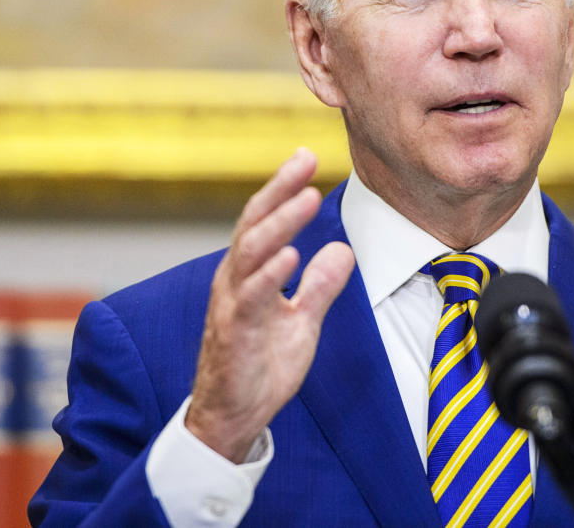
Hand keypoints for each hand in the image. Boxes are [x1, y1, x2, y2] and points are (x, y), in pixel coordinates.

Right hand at [186, 148, 355, 461]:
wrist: (233, 417)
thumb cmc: (260, 365)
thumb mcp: (301, 321)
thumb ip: (319, 286)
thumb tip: (341, 249)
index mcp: (249, 273)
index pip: (264, 219)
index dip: (283, 187)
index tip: (307, 156)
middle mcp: (234, 279)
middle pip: (253, 223)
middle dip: (279, 189)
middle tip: (305, 159)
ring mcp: (232, 304)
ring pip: (250, 251)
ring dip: (280, 222)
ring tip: (307, 197)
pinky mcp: (235, 332)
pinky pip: (251, 297)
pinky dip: (270, 273)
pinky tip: (292, 254)